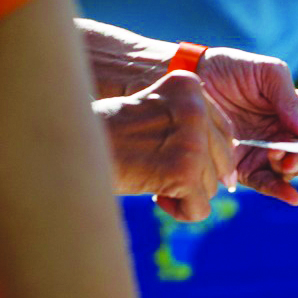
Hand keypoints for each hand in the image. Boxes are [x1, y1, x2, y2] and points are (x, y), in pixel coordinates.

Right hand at [95, 70, 236, 220]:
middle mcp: (195, 107)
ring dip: (184, 193)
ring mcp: (192, 139)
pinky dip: (181, 212)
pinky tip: (155, 198)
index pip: (223, 130)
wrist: (67, 150)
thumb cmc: (106, 135)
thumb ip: (189, 126)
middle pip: (221, 159)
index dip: (206, 156)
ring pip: (211, 186)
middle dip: (196, 176)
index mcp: (188, 85)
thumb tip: (229, 174)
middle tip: (161, 176)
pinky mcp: (183, 171)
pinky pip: (200, 208)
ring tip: (151, 183)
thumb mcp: (154, 113)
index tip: (181, 164)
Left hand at [194, 46, 297, 202]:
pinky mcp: (244, 166)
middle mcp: (284, 133)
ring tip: (279, 159)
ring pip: (290, 172)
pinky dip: (279, 191)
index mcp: (296, 110)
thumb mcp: (267, 73)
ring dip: (290, 170)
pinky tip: (291, 196)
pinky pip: (265, 182)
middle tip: (292, 155)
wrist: (193, 78)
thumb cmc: (234, 69)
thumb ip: (288, 99)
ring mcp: (265, 152)